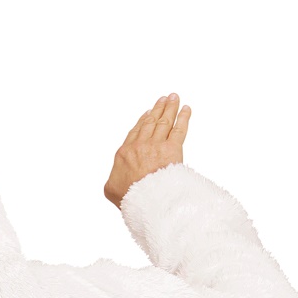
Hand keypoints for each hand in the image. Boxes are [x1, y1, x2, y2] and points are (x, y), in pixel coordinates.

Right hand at [104, 93, 189, 207]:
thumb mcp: (111, 189)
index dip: (143, 121)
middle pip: (151, 122)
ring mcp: (156, 145)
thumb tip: (114, 180)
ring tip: (174, 98)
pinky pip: (179, 129)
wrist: (144, 199)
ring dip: (170, 108)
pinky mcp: (172, 149)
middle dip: (158, 109)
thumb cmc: (129, 197)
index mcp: (125, 152)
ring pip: (164, 122)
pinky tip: (186, 109)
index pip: (135, 132)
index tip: (148, 113)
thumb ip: (112, 180)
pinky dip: (183, 118)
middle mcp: (140, 145)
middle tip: (163, 99)